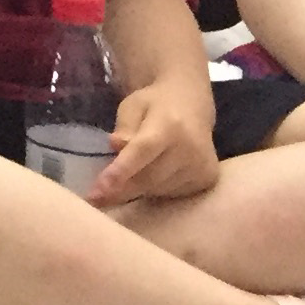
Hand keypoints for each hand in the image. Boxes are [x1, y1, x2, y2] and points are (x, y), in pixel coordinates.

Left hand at [91, 84, 220, 207]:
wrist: (193, 105)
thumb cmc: (155, 105)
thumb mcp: (132, 106)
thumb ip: (124, 126)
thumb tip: (116, 145)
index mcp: (170, 125)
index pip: (143, 151)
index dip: (120, 171)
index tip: (99, 190)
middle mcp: (191, 148)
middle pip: (149, 177)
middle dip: (120, 190)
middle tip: (95, 199)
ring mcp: (203, 166)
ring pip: (159, 189)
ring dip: (137, 189)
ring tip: (127, 177)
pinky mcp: (208, 180)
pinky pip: (173, 194)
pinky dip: (155, 190)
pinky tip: (152, 176)